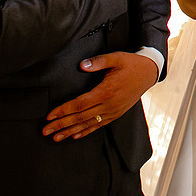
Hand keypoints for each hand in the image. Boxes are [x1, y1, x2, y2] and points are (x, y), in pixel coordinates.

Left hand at [43, 52, 158, 141]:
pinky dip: (86, 131)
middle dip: (62, 125)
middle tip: (45, 131)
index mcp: (106, 91)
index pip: (80, 104)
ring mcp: (113, 111)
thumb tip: (82, 65)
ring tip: (56, 137)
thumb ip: (98, 61)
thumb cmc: (131, 64)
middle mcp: (109, 104)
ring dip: (71, 132)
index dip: (63, 110)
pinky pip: (99, 125)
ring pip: (88, 124)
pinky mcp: (116, 113)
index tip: (50, 116)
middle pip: (80, 117)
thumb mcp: (116, 58)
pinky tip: (76, 136)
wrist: (150, 73)